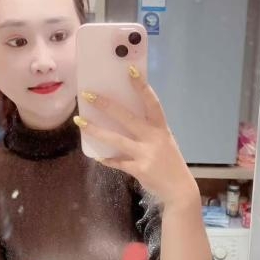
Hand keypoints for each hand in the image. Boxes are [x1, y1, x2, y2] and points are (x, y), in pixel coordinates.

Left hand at [75, 66, 198, 208]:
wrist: (179, 190)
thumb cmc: (169, 163)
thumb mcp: (163, 142)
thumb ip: (147, 131)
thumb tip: (121, 117)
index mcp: (161, 128)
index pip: (152, 102)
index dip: (141, 86)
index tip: (130, 69)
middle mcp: (154, 138)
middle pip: (127, 117)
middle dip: (106, 105)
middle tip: (87, 94)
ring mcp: (146, 154)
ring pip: (116, 140)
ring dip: (96, 130)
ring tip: (80, 121)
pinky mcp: (139, 169)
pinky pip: (118, 162)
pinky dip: (108, 159)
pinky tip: (97, 155)